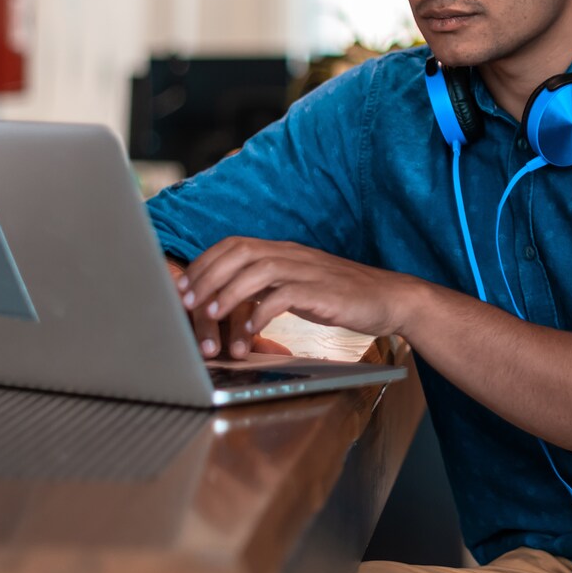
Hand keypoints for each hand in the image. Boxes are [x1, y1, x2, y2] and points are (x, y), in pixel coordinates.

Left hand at [177, 238, 409, 356]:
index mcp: (284, 251)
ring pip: (259, 268)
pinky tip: (252, 327)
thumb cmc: (341, 297)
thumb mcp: (298, 286)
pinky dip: (263, 310)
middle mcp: (292, 255)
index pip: (234, 245)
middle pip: (240, 251)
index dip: (204, 264)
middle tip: (188, 302)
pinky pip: (285, 295)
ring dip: (230, 290)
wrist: (389, 299)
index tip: (182, 287)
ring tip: (212, 312)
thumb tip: (230, 298)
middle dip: (208, 275)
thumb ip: (267, 286)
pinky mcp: (323, 291)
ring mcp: (308, 270)